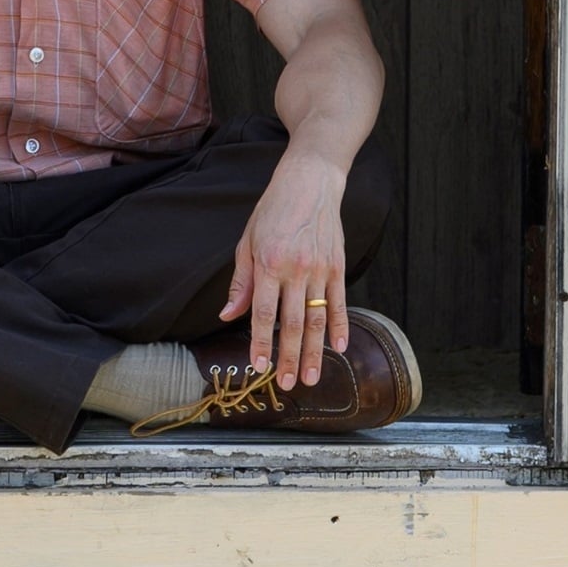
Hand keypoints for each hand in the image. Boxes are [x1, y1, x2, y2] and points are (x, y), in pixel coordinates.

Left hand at [222, 151, 350, 389]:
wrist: (310, 182)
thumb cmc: (273, 211)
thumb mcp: (247, 241)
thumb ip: (241, 282)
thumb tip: (227, 316)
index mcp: (268, 263)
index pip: (262, 312)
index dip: (260, 342)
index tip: (259, 366)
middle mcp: (295, 269)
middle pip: (292, 323)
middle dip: (289, 357)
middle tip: (288, 384)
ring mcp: (319, 268)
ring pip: (317, 319)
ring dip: (315, 351)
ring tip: (311, 377)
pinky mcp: (337, 265)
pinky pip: (340, 302)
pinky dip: (341, 326)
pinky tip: (340, 347)